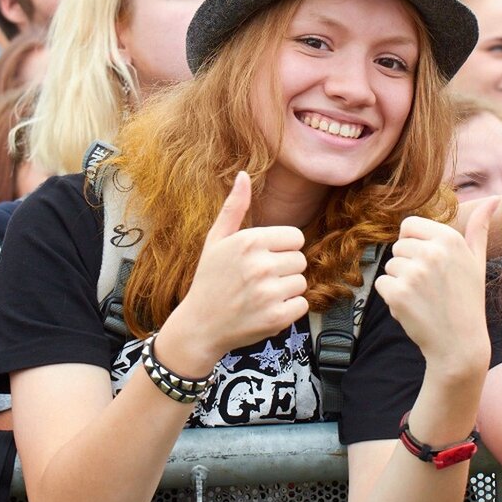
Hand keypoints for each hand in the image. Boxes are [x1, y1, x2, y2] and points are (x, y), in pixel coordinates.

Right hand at [171, 172, 307, 357]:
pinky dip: (288, 310)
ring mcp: (269, 293)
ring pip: (301, 282)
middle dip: (284, 269)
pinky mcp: (276, 317)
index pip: (295, 237)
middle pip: (300, 260)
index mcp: (249, 241)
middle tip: (259, 280)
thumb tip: (243, 175)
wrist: (200, 326)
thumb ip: (234, 207)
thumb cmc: (209, 280)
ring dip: (286, 290)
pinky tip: (266, 310)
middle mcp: (260, 265)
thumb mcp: (216, 240)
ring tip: (260, 295)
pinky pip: (302, 305)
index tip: (262, 259)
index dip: (281, 248)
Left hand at [373, 200, 497, 378]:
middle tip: (430, 287)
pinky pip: (382, 284)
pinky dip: (393, 298)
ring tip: (424, 298)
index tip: (429, 264)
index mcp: (450, 239)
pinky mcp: (398, 294)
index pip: (409, 225)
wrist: (460, 345)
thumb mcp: (477, 262)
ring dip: (400, 282)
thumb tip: (493, 199)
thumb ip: (480, 228)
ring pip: (389, 266)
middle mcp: (432, 252)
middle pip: (398, 246)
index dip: (414, 244)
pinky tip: (414, 309)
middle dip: (408, 265)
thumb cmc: (468, 302)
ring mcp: (414, 273)